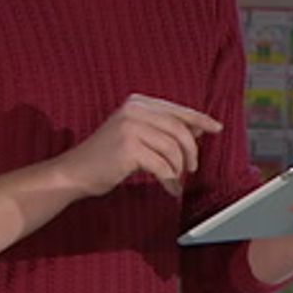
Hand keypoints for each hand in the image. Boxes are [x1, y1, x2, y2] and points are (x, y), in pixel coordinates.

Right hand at [55, 93, 222, 198]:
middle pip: (179, 129)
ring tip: (174, 180)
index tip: (217, 127)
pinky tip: (169, 189)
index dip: (200, 119)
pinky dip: (170, 180)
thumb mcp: (137, 135)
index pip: (177, 110)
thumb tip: (199, 128)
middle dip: (191, 151)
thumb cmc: (107, 157)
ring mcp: (130, 127)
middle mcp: (134, 110)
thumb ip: (164, 129)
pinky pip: (163, 165)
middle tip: (192, 168)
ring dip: (178, 169)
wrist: (75, 172)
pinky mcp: (128, 147)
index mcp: (137, 103)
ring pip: (173, 148)